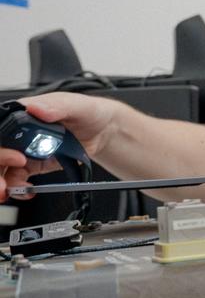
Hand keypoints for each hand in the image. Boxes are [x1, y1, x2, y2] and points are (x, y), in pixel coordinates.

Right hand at [2, 94, 118, 200]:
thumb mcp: (76, 106)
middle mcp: (17, 133)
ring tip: (8, 192)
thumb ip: (56, 106)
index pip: (0, 129)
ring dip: (1, 182)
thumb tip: (36, 108)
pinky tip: (27, 192)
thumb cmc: (87, 112)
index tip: (15, 157)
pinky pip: (16, 179)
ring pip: (1, 168)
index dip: (1, 147)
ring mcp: (22, 150)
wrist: (102, 131)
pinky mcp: (30, 165)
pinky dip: (17, 188)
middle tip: (3, 184)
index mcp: (21, 113)